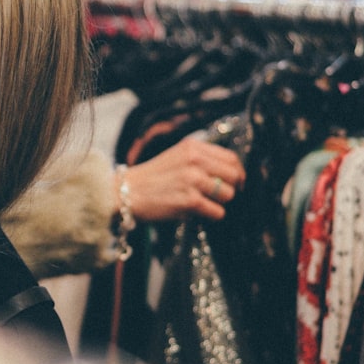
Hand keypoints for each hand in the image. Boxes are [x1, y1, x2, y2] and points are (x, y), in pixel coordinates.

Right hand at [122, 138, 244, 222]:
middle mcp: (195, 161)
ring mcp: (193, 180)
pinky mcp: (190, 201)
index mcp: (193, 147)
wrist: (126, 192)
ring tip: (202, 204)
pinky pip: (217, 212)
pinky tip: (196, 212)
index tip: (234, 183)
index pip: (231, 158)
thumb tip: (230, 173)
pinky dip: (210, 215)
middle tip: (218, 196)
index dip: (236, 173)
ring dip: (218, 203)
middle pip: (234, 176)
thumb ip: (201, 159)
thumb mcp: (176, 156)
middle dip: (230, 188)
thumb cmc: (151, 178)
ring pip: (228, 195)